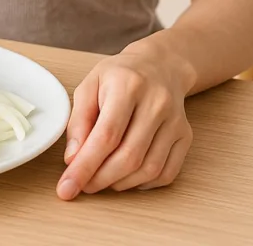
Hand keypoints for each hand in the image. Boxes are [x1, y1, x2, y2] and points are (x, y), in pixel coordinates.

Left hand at [57, 41, 194, 198]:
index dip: (85, 165)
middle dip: (100, 178)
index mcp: (128, 85)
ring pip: (148, 168)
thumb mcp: (90, 85)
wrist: (159, 65)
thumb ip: (78, 121)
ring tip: (101, 178)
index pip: (106, 135)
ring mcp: (175, 121)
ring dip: (120, 183)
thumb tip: (72, 159)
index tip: (67, 188)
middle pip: (129, 156)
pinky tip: (126, 176)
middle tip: (83, 184)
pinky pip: (166, 173)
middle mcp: (156, 103)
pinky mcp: (185, 136)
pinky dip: (143, 183)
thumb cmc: (119, 76)